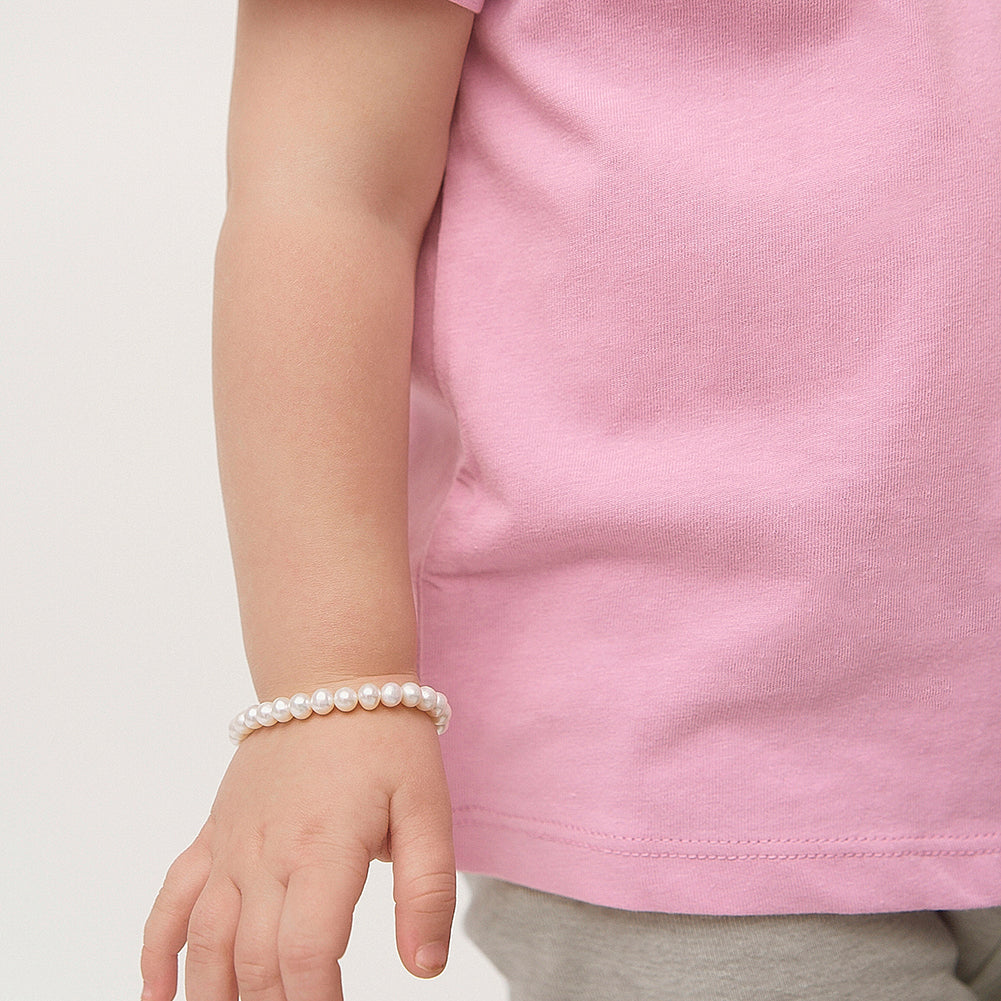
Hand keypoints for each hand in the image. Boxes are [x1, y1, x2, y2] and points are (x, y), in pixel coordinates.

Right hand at [140, 685, 455, 999]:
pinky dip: (157, 953)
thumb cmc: (386, 740)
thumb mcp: (428, 808)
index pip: (309, 955)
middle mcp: (267, 854)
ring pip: (205, 943)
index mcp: (324, 849)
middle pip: (256, 961)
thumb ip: (427, 890)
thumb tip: (426, 968)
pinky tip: (157, 995)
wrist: (331, 677)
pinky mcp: (213, 835)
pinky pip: (171, 900)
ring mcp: (231, 846)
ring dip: (213, 996)